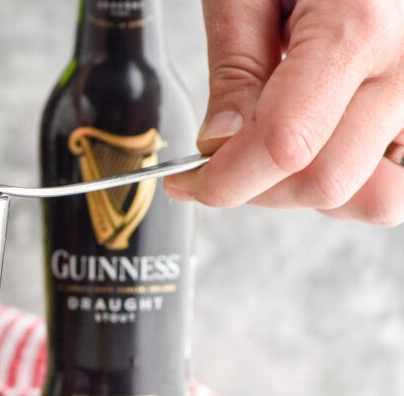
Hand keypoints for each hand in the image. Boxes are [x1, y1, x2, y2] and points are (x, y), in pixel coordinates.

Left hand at [165, 0, 403, 225]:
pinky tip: (318, 148)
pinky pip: (401, 178)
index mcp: (358, 24)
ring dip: (310, 192)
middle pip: (327, 181)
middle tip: (218, 164)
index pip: (285, 146)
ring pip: (376, 197)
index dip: (225, 179)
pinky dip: (356, 180)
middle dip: (258, 188)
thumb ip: (237, 67)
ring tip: (273, 153)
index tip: (187, 180)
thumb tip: (217, 145)